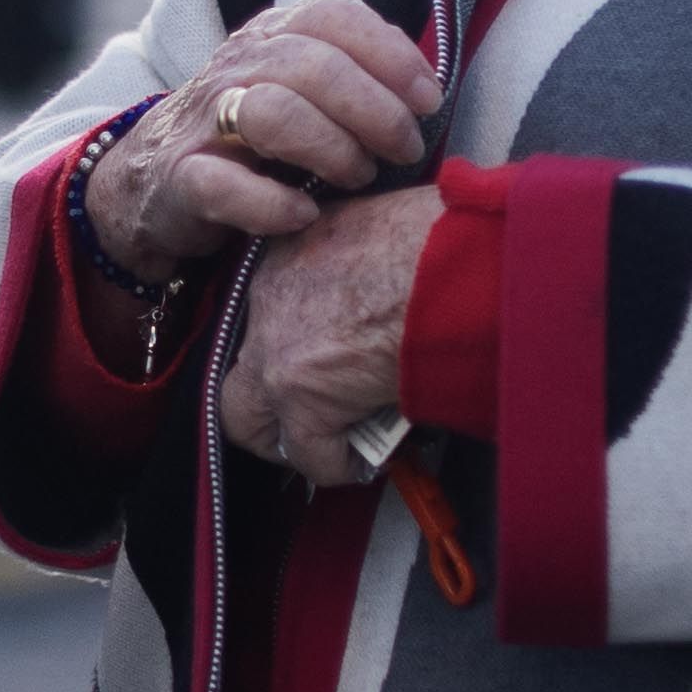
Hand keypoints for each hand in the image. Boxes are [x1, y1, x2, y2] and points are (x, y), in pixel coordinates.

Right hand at [83, 0, 441, 280]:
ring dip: (331, 148)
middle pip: (310, 64)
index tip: (428, 98)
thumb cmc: (249, 138)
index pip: (331, 16)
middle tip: (405, 149)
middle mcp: (234, 68)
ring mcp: (203, 123)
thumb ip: (353, 72)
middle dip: (374, 108)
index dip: (389, 52)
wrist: (148, 184)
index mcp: (269, 37)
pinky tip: (305, 216)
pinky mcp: (179, 179)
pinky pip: (223, 185)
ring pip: (271, 112)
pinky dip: (273, 204)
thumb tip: (425, 82)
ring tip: (358, 178)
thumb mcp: (296, 88)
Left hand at [219, 183, 439, 481]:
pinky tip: (370, 460)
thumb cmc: (439, 236)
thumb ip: (357, 260)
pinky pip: (311, 456)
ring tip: (334, 443)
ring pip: (248, 420)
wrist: (454, 265)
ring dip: (292, 437)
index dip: (293, 343)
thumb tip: (380, 293)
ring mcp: (276, 354)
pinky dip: (340, 465)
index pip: (264, 310)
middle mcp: (266, 301)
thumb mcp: (378, 226)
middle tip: (313, 413)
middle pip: (237, 369)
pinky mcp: (306, 400)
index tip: (326, 357)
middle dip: (269, 401)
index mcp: (284, 254)